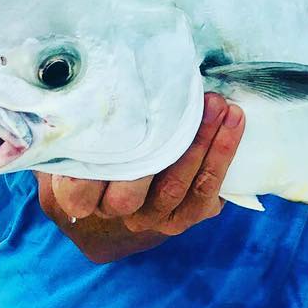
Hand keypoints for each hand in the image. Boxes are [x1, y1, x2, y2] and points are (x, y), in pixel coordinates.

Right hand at [46, 93, 244, 235]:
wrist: (123, 197)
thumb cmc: (101, 150)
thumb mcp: (78, 141)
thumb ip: (74, 126)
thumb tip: (80, 89)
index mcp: (81, 197)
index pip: (79, 189)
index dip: (94, 165)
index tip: (116, 121)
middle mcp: (116, 212)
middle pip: (134, 192)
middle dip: (168, 146)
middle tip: (193, 100)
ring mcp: (153, 218)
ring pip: (177, 189)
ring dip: (204, 144)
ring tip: (219, 104)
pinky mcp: (186, 216)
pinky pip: (206, 192)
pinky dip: (222, 155)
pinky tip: (232, 121)